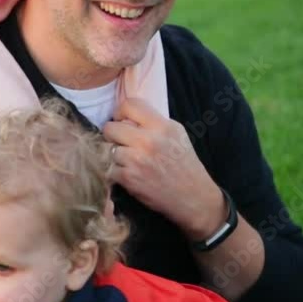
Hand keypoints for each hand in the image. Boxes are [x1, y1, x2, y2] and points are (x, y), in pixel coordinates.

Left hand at [102, 98, 226, 239]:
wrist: (194, 197)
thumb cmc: (185, 164)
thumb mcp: (177, 134)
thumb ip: (153, 122)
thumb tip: (127, 117)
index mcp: (162, 126)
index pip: (129, 104)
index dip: (121, 112)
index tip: (122, 121)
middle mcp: (148, 140)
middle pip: (110, 127)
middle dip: (113, 135)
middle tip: (122, 143)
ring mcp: (136, 159)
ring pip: (108, 149)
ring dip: (116, 156)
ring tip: (130, 162)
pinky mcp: (129, 178)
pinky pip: (109, 168)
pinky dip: (117, 173)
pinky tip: (130, 175)